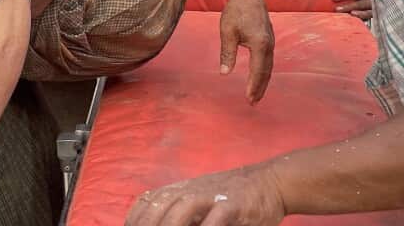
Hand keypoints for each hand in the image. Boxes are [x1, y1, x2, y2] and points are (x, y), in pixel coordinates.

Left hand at [126, 165, 285, 225]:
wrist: (269, 182)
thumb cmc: (230, 200)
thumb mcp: (199, 202)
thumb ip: (180, 215)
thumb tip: (156, 222)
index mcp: (178, 190)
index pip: (144, 202)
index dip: (134, 220)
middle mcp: (189, 190)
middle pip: (157, 208)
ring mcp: (210, 196)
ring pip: (180, 211)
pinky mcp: (232, 205)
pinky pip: (215, 220)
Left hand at [218, 0, 273, 103]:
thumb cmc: (237, 10)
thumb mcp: (227, 31)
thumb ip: (227, 53)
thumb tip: (224, 73)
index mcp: (260, 44)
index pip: (258, 71)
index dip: (254, 87)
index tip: (248, 99)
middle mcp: (269, 44)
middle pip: (267, 71)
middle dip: (260, 88)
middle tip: (253, 102)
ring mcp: (271, 40)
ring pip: (269, 66)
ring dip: (263, 80)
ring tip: (256, 93)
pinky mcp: (269, 37)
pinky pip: (269, 59)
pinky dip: (265, 70)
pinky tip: (259, 74)